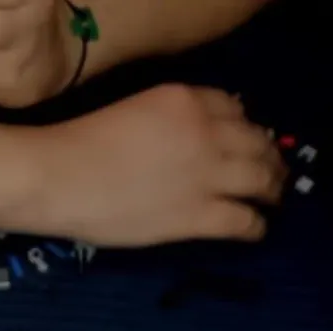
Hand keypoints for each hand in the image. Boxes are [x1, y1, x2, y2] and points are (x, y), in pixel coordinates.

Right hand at [21, 85, 287, 246]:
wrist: (58, 178)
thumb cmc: (78, 145)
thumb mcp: (133, 111)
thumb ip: (168, 120)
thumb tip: (185, 143)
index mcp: (186, 100)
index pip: (235, 108)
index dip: (244, 126)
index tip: (243, 139)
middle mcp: (207, 132)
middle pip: (258, 143)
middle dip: (269, 158)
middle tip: (271, 171)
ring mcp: (207, 175)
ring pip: (262, 181)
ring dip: (273, 190)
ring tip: (273, 199)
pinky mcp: (200, 215)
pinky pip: (245, 221)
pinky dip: (257, 226)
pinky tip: (256, 230)